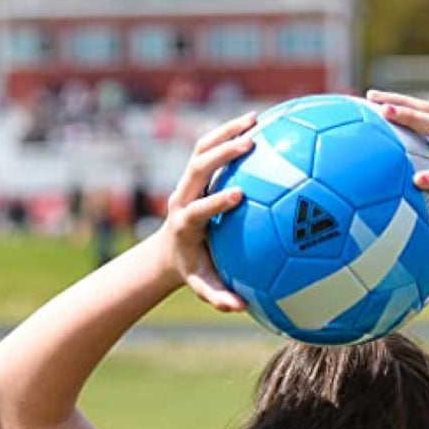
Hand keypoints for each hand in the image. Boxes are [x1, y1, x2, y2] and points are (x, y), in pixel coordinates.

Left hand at [160, 112, 256, 310]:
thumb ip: (219, 298)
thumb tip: (242, 309)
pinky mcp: (194, 173)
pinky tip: (259, 123)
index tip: (239, 195)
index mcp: (185, 224)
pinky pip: (210, 147)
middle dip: (220, 155)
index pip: (198, 209)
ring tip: (256, 120)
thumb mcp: (203, 287)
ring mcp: (187, 182)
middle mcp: (183, 197)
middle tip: (250, 144)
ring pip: (202, 150)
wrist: (169, 251)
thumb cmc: (193, 271)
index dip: (215, 201)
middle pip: (197, 169)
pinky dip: (230, 133)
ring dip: (226, 133)